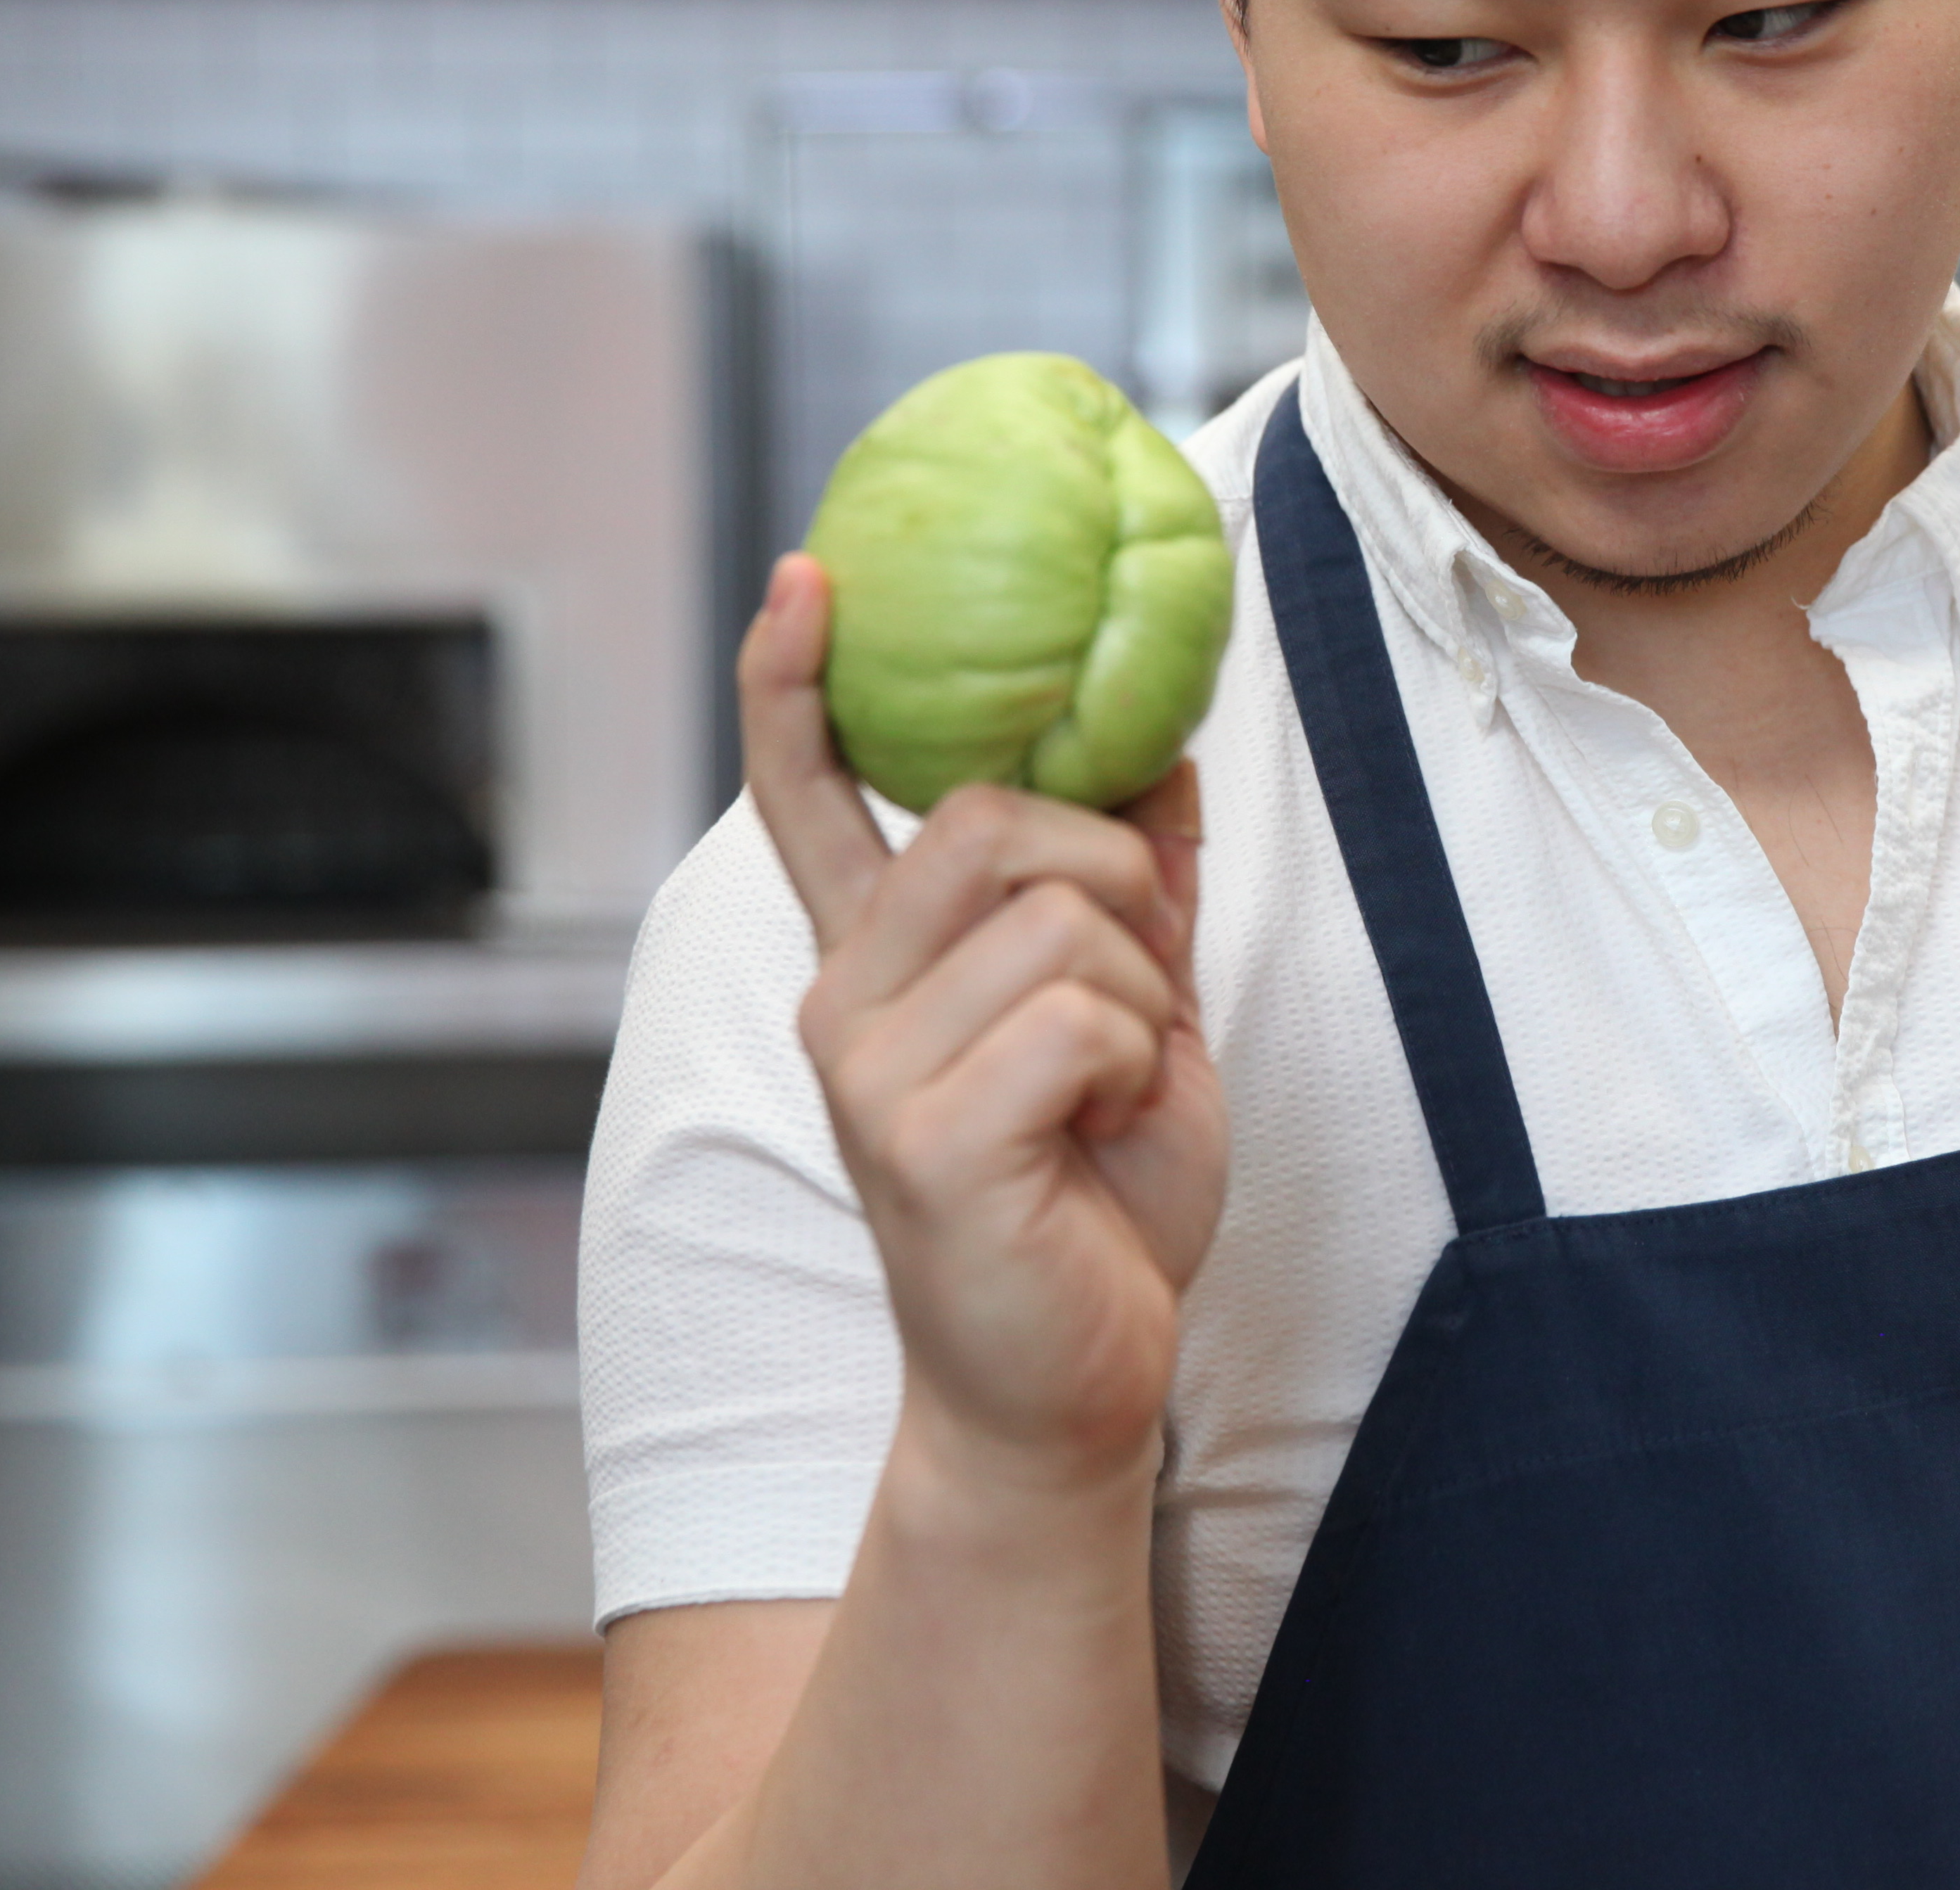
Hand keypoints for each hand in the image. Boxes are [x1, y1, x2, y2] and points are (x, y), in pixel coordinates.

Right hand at [739, 552, 1226, 1499]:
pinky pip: (1086, 1015)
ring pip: (1062, 916)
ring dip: (1143, 995)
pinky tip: (1103, 1135)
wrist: (1067, 1382)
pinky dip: (1138, 1064)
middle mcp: (844, 1000)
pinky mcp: (923, 1138)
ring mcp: (868, 1069)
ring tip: (1114, 1089)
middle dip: (1115, 882)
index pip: (809, 795)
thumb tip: (1163, 751)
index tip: (809, 576)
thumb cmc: (1095, 1201)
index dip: (796, 683)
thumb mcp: (1136, 1014)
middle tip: (1136, 993)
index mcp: (876, 963)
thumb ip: (1133, 890)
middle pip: (996, 818)